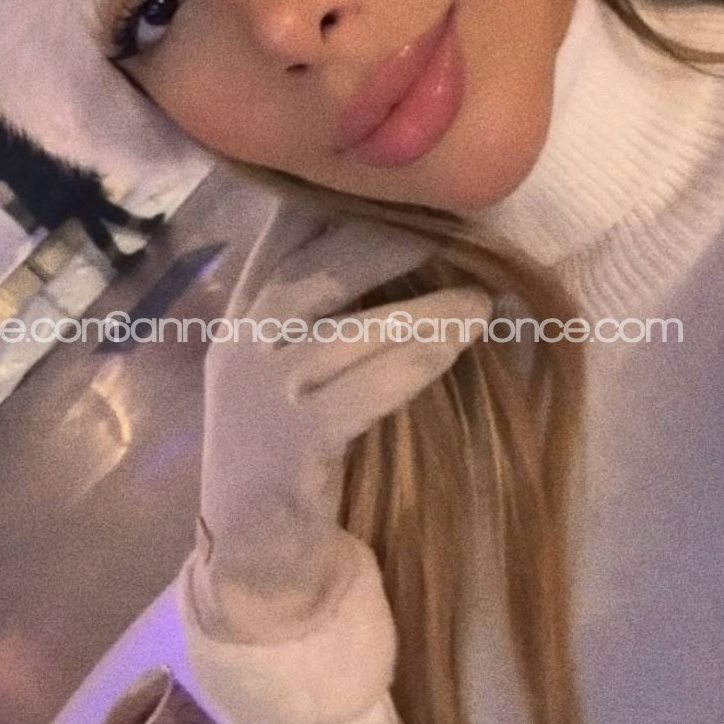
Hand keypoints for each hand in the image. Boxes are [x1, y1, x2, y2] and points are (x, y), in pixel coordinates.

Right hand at [185, 195, 490, 642]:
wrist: (254, 554)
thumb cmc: (287, 450)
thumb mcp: (285, 368)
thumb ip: (318, 309)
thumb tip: (402, 235)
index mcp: (240, 314)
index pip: (280, 230)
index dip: (336, 192)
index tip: (401, 169)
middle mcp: (241, 343)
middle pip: (314, 266)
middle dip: (387, 235)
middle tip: (457, 215)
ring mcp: (262, 394)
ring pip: (347, 327)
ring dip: (423, 305)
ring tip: (483, 291)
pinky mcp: (293, 442)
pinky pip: (365, 390)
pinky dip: (418, 360)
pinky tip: (462, 339)